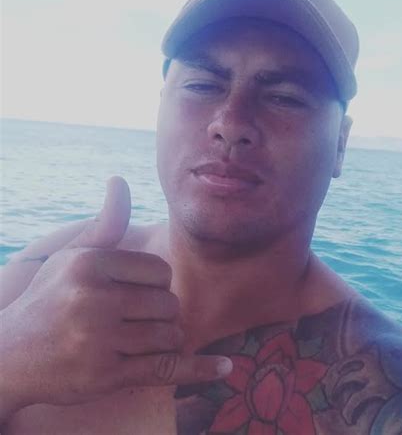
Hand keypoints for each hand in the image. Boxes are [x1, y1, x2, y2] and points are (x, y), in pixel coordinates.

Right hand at [0, 177, 231, 413]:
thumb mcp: (72, 255)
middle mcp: (93, 299)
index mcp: (90, 264)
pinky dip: (198, 369)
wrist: (9, 355)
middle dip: (162, 313)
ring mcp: (98, 340)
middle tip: (137, 319)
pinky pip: (166, 369)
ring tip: (139, 338)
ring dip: (165, 339)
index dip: (157, 284)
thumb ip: (106, 223)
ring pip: (169, 335)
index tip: (138, 292)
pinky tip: (225, 367)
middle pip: (169, 303)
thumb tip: (120, 180)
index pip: (161, 271)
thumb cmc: (50, 298)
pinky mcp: (104, 376)